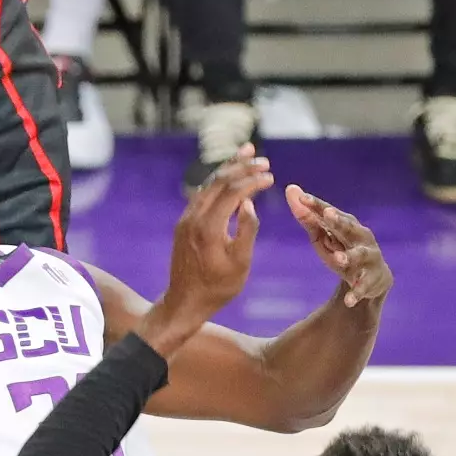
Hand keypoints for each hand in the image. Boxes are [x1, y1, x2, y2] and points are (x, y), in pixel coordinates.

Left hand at [138, 147, 273, 356]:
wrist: (184, 301)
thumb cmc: (217, 288)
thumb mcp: (241, 263)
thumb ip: (247, 230)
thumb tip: (248, 202)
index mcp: (208, 227)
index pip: (232, 192)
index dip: (253, 180)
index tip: (271, 176)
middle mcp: (193, 218)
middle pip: (218, 182)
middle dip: (241, 166)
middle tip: (262, 158)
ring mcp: (186, 219)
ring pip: (208, 185)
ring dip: (227, 169)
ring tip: (245, 154)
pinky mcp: (184, 223)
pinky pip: (202, 195)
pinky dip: (217, 183)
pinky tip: (229, 177)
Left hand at [285, 185, 391, 308]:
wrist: (372, 280)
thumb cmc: (342, 251)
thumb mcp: (323, 237)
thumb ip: (307, 217)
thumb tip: (290, 189)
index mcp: (347, 224)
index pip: (329, 212)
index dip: (316, 204)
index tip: (301, 197)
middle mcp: (361, 237)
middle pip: (349, 227)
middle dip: (339, 221)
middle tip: (327, 214)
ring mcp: (369, 258)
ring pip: (359, 256)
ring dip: (349, 257)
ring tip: (338, 259)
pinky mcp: (373, 280)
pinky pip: (364, 286)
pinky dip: (356, 293)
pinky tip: (348, 301)